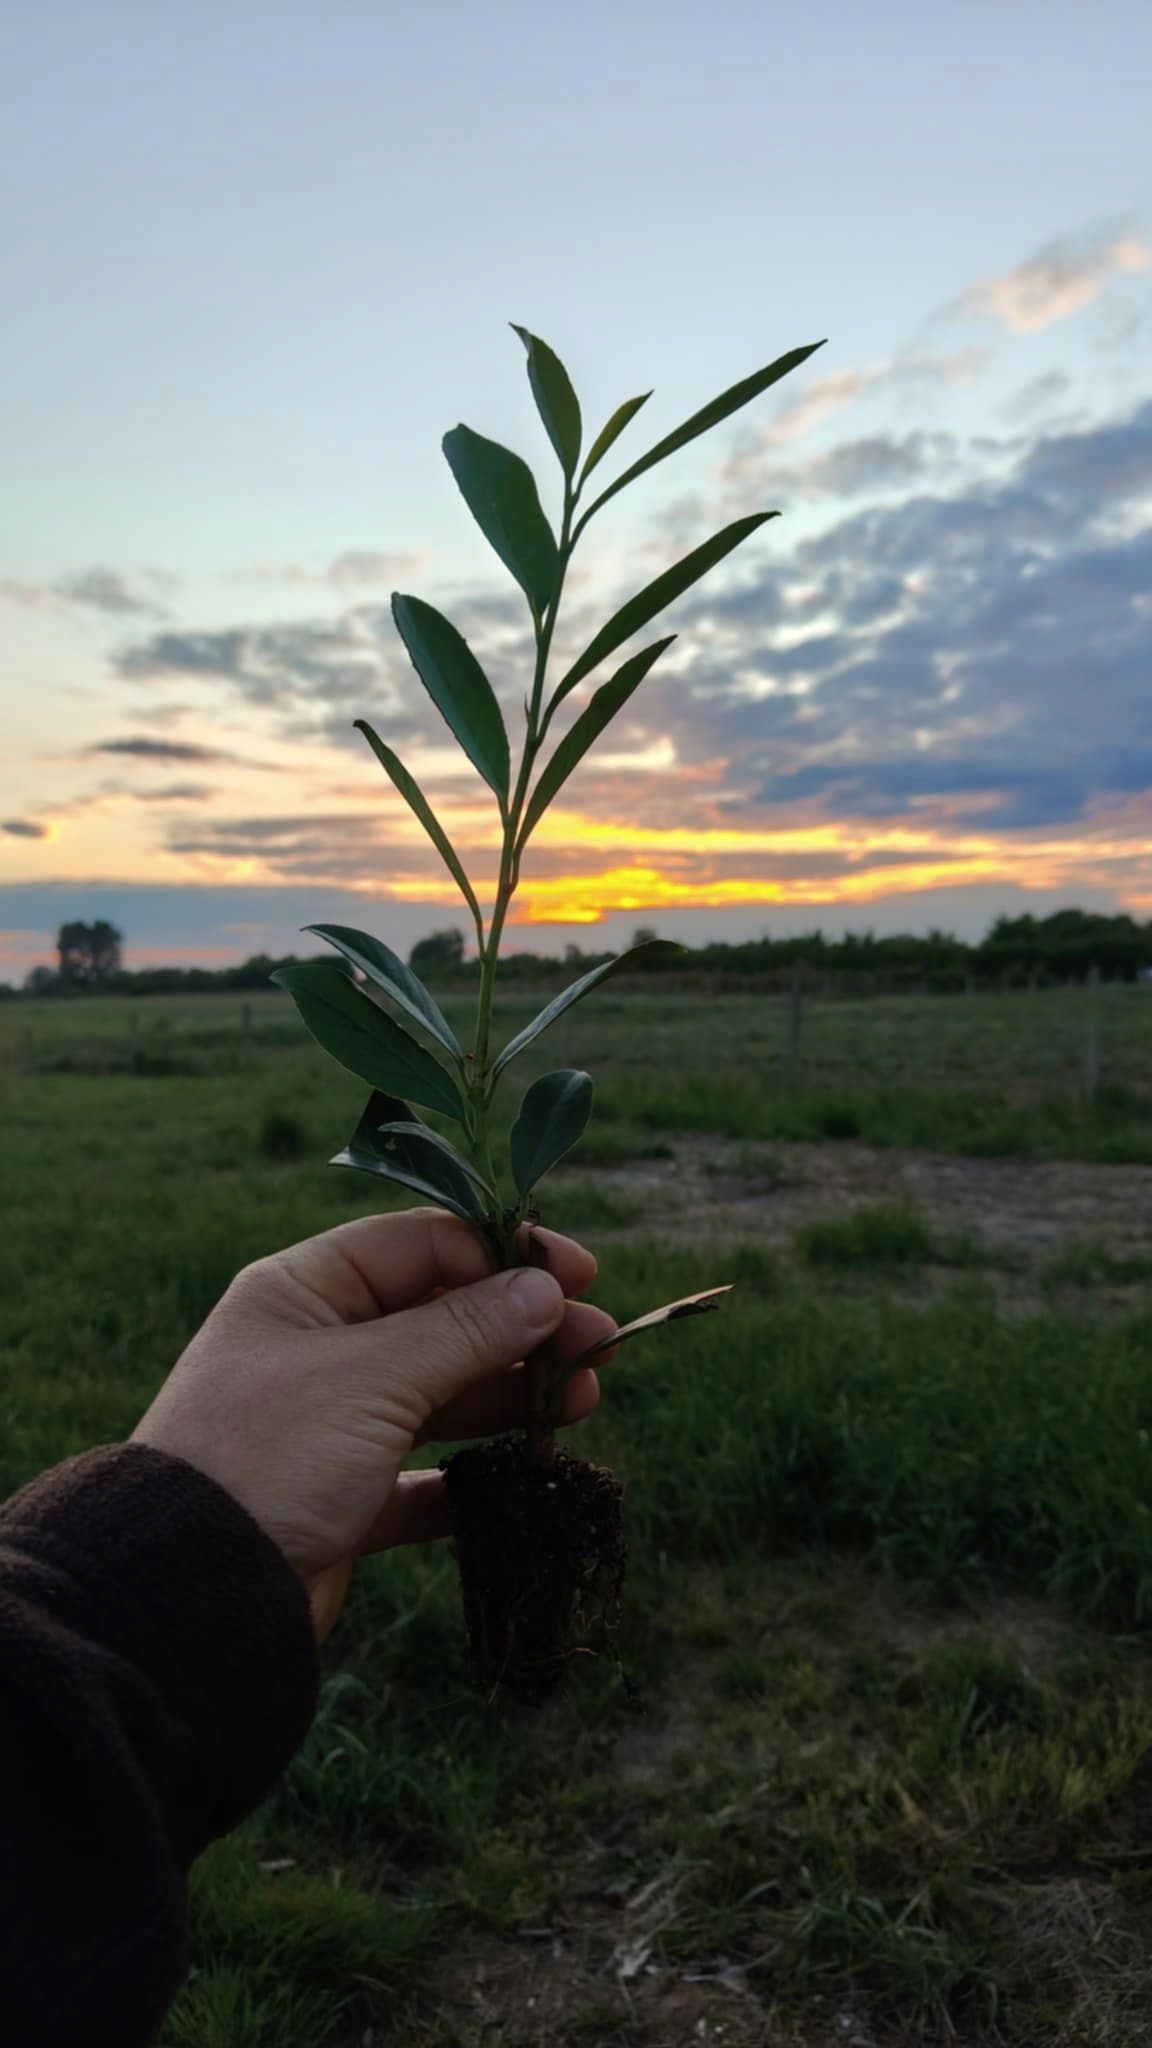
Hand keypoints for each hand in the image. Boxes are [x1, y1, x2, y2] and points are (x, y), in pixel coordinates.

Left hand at [132, 1209, 614, 1639]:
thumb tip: (545, 1289)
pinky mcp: (344, 1499)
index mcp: (304, 1291)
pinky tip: (527, 1471)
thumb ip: (465, 1331)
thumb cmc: (270, 1457)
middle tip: (599, 1345)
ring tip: (581, 1403)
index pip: (419, 1245)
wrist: (194, 1598)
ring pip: (442, 1394)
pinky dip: (475, 1472)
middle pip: (441, 1318)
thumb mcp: (374, 1377)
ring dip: (511, 1393)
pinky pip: (425, 1475)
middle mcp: (317, 1348)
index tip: (577, 1275)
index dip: (502, 1253)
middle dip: (523, 1328)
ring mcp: (331, 1425)